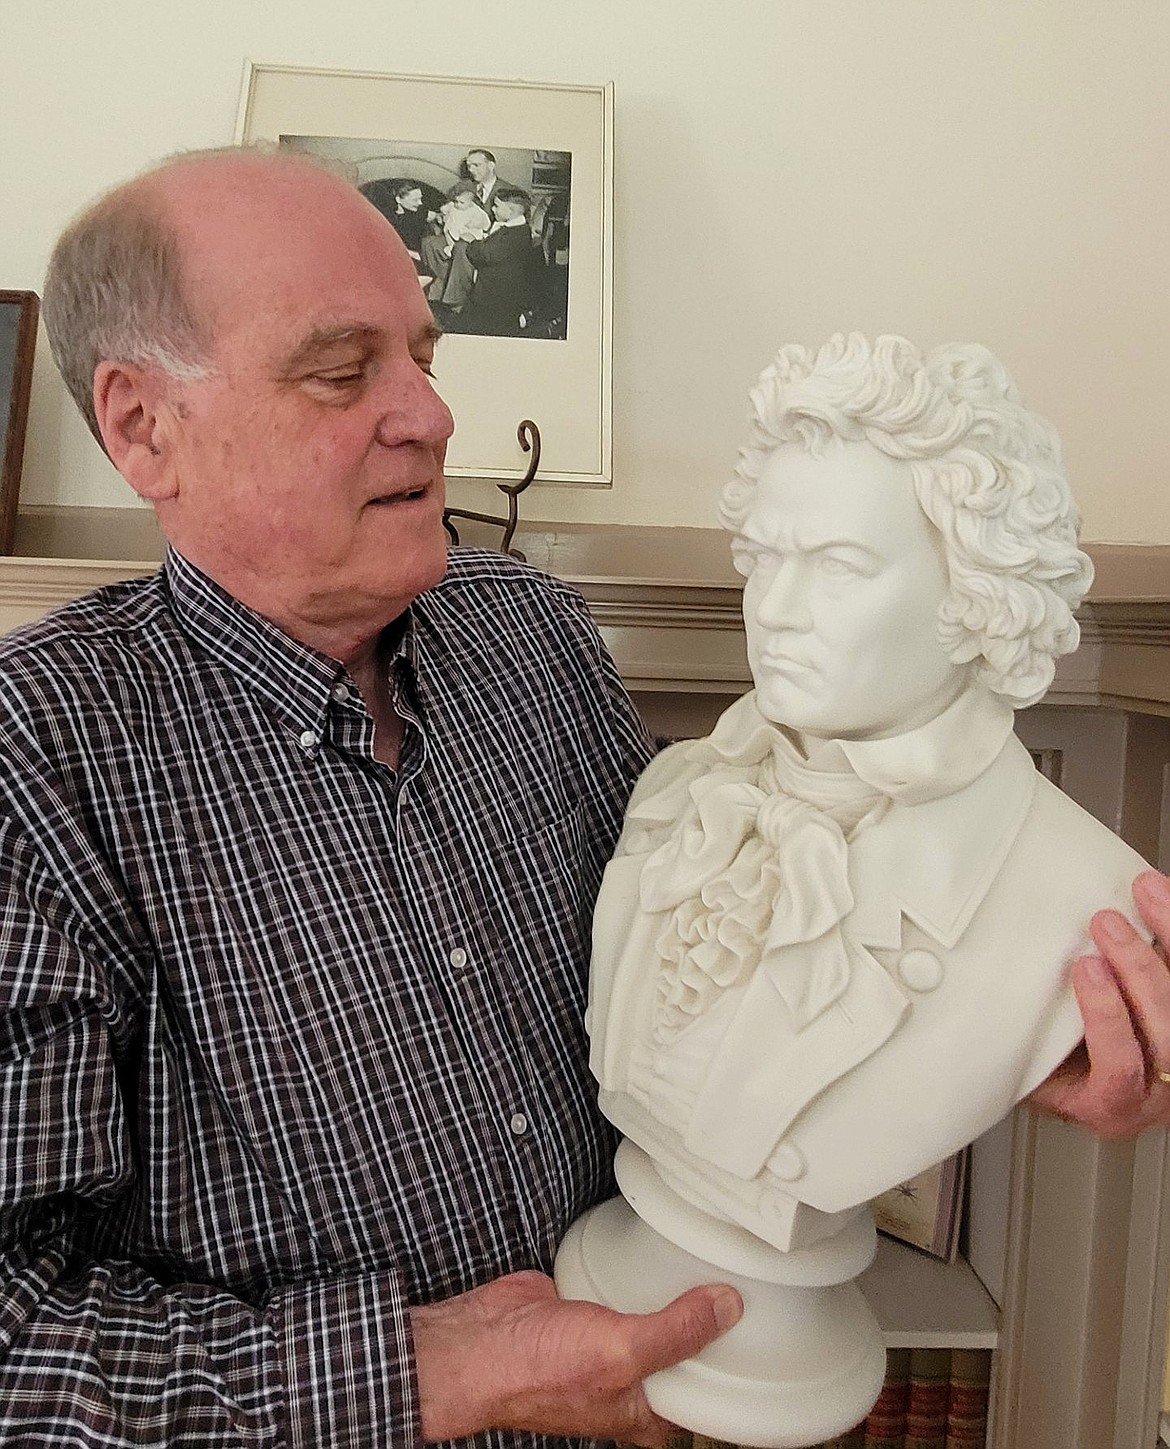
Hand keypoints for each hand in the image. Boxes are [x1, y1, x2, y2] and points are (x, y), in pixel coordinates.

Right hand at [410, 1268, 741, 1444]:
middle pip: (682, 1347)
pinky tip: (657, 1245)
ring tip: (709, 1257)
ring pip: (655, 1312)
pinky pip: (623, 1283)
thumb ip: (676, 1332)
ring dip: (673, 1288)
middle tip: (740, 1283)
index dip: (733, 1369)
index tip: (764, 1334)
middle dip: (705, 1319)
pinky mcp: (587, 1303)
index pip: (705, 1398)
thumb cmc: (537, 1373)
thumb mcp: (622, 1354)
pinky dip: (637, 1266)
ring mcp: (607, 1339)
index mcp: (644, 1412)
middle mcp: (628, 1378)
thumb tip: (727, 1308)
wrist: (478, 1342)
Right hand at [1028, 870, 1169, 1135]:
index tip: (1085, 968)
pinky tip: (1161, 900)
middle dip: (1138, 968)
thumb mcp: (1032, 1074)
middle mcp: (1157, 1084)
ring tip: (1145, 896)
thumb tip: (978, 999)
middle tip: (1108, 925)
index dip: (1108, 1017)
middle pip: (1165, 1031)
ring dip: (1167, 938)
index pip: (1121, 1069)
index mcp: (1112, 1103)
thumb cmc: (1062, 1079)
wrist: (1101, 1090)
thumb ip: (1020, 1044)